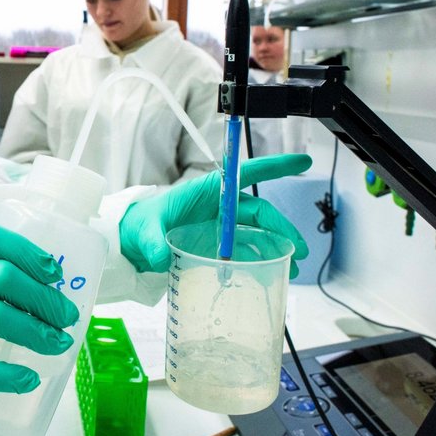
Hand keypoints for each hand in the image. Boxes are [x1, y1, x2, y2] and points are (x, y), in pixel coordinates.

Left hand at [119, 154, 312, 274]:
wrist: (133, 240)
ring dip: (277, 248)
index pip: (246, 174)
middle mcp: (220, 206)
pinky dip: (260, 262)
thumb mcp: (145, 230)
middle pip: (260, 212)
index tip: (302, 161)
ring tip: (293, 267)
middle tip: (299, 250)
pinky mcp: (219, 244)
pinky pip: (246, 251)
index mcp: (209, 190)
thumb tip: (160, 256)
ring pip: (258, 233)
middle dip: (282, 228)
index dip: (275, 167)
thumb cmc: (141, 224)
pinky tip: (271, 275)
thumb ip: (153, 242)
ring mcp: (222, 226)